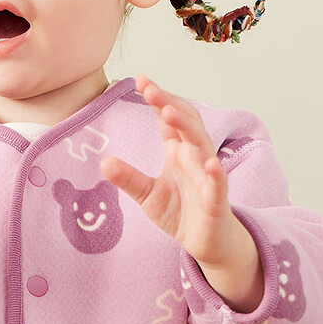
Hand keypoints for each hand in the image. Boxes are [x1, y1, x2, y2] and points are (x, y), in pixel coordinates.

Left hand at [100, 74, 239, 267]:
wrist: (205, 242)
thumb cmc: (181, 212)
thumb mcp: (147, 195)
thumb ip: (128, 178)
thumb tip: (104, 162)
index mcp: (178, 151)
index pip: (168, 119)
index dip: (157, 99)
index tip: (141, 81)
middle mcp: (194, 157)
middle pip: (185, 123)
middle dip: (169, 104)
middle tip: (150, 89)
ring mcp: (207, 176)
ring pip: (202, 146)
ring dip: (188, 128)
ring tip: (170, 112)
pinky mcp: (217, 200)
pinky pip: (218, 184)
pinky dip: (215, 173)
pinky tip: (211, 164)